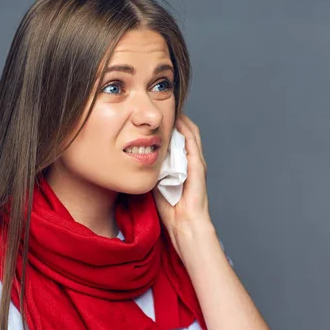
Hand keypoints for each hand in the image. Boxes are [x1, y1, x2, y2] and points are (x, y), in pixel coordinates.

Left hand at [153, 114, 212, 252]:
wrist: (184, 224)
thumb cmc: (169, 208)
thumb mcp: (154, 181)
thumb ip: (149, 167)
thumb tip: (131, 157)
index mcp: (180, 163)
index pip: (174, 137)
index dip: (165, 125)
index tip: (152, 115)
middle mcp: (190, 159)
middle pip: (183, 131)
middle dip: (172, 117)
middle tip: (160, 105)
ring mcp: (196, 161)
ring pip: (189, 132)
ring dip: (180, 118)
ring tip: (168, 106)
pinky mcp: (198, 166)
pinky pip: (192, 142)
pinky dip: (185, 129)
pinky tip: (177, 120)